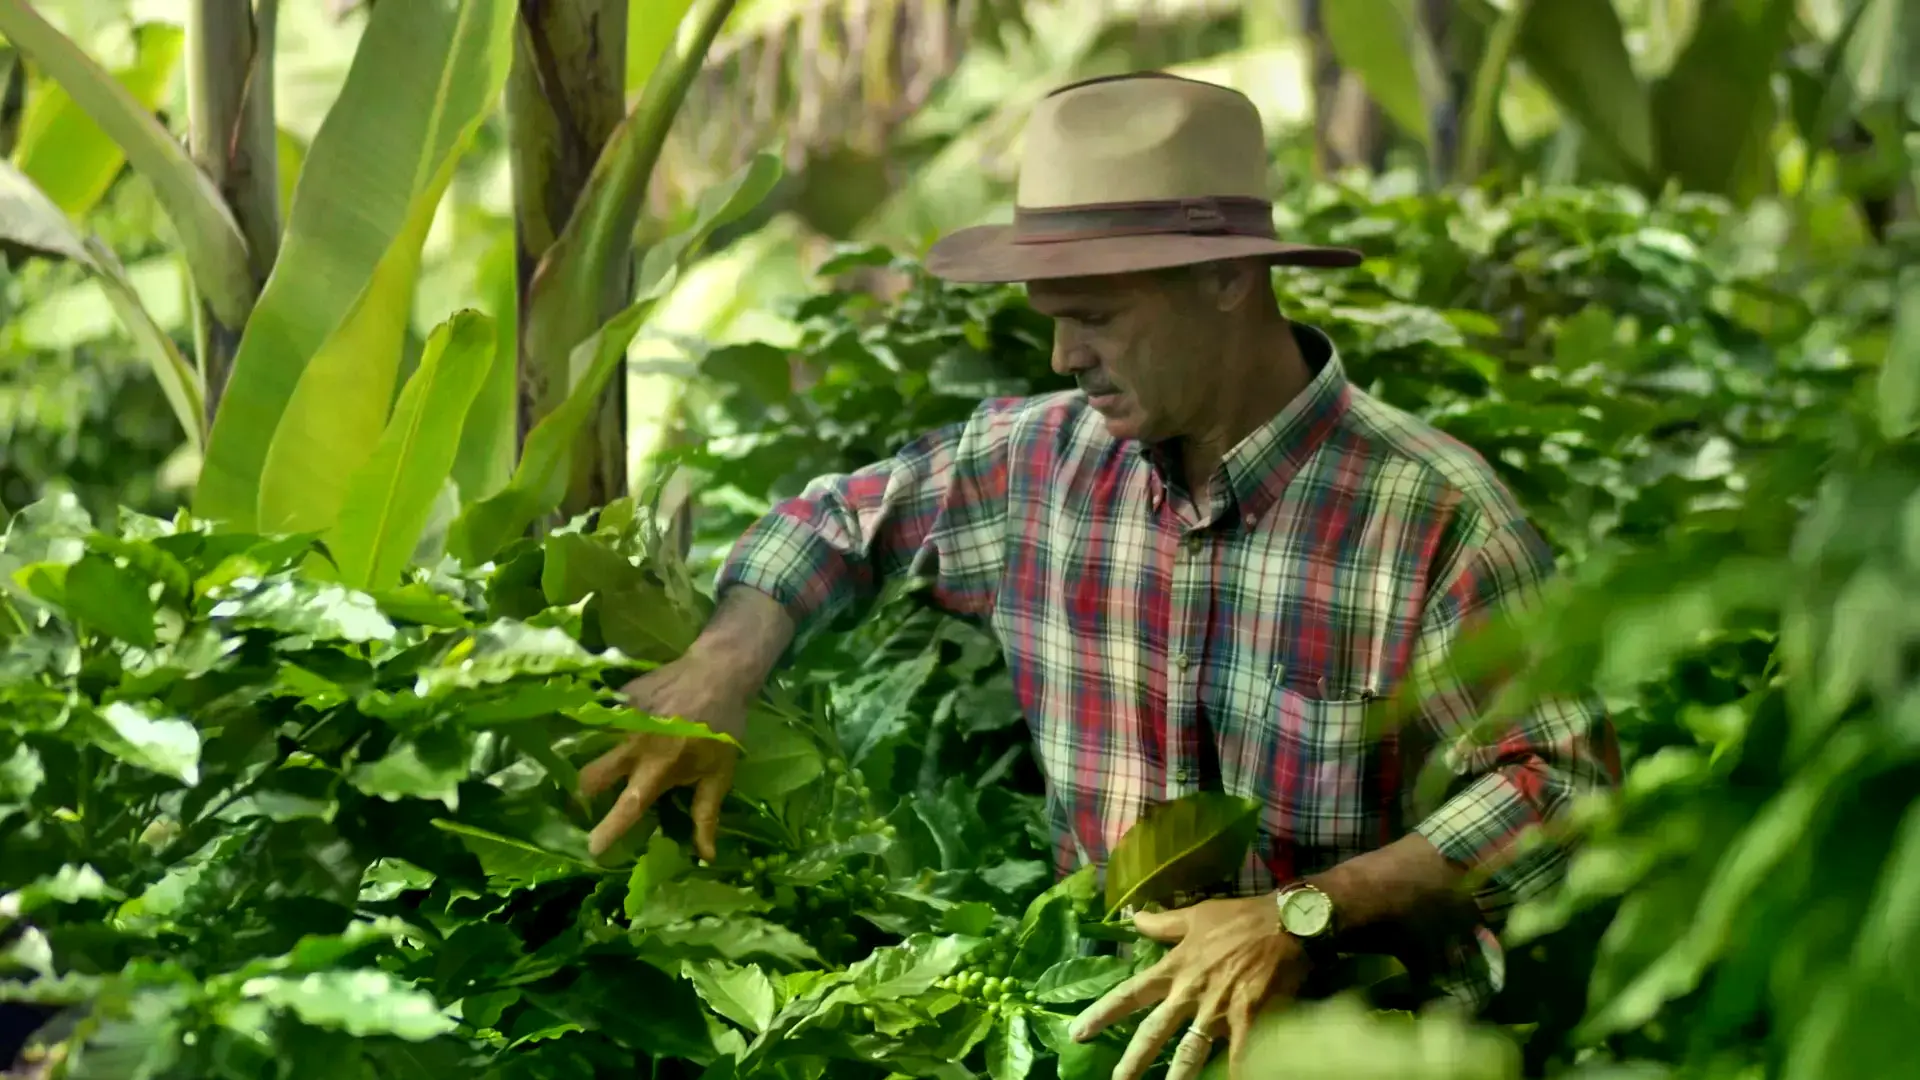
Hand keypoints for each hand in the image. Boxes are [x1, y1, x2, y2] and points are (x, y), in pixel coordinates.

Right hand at [579, 654, 751, 860]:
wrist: (719, 671)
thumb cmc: (723, 727)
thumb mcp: (720, 774)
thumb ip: (706, 816)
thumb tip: (706, 857)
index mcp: (658, 769)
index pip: (627, 807)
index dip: (607, 831)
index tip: (592, 849)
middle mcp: (634, 746)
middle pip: (591, 775)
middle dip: (583, 793)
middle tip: (588, 800)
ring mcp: (623, 718)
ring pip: (591, 745)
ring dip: (592, 759)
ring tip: (600, 763)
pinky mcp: (620, 696)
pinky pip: (603, 718)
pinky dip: (606, 729)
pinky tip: (618, 728)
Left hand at [1070, 895, 1310, 1079]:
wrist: (1287, 922)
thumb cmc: (1240, 918)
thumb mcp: (1196, 915)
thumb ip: (1163, 923)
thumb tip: (1133, 917)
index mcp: (1175, 969)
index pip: (1129, 993)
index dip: (1102, 1013)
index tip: (1078, 1033)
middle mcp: (1190, 993)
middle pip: (1154, 1033)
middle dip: (1132, 1061)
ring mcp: (1219, 1011)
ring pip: (1190, 1053)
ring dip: (1177, 1078)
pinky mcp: (1249, 1021)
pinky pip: (1238, 1057)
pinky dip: (1232, 1073)